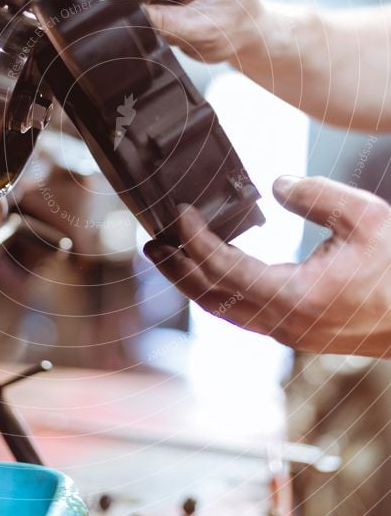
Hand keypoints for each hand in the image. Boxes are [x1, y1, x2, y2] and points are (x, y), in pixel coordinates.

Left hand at [144, 176, 390, 356]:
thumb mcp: (365, 217)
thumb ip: (316, 194)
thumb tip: (276, 183)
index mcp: (297, 296)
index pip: (225, 268)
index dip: (196, 240)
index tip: (179, 215)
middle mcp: (284, 322)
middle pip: (212, 296)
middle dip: (178, 269)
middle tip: (150, 244)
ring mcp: (287, 332)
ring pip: (224, 310)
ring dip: (193, 282)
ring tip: (168, 256)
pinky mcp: (293, 331)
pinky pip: (243, 313)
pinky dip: (219, 290)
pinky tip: (212, 270)